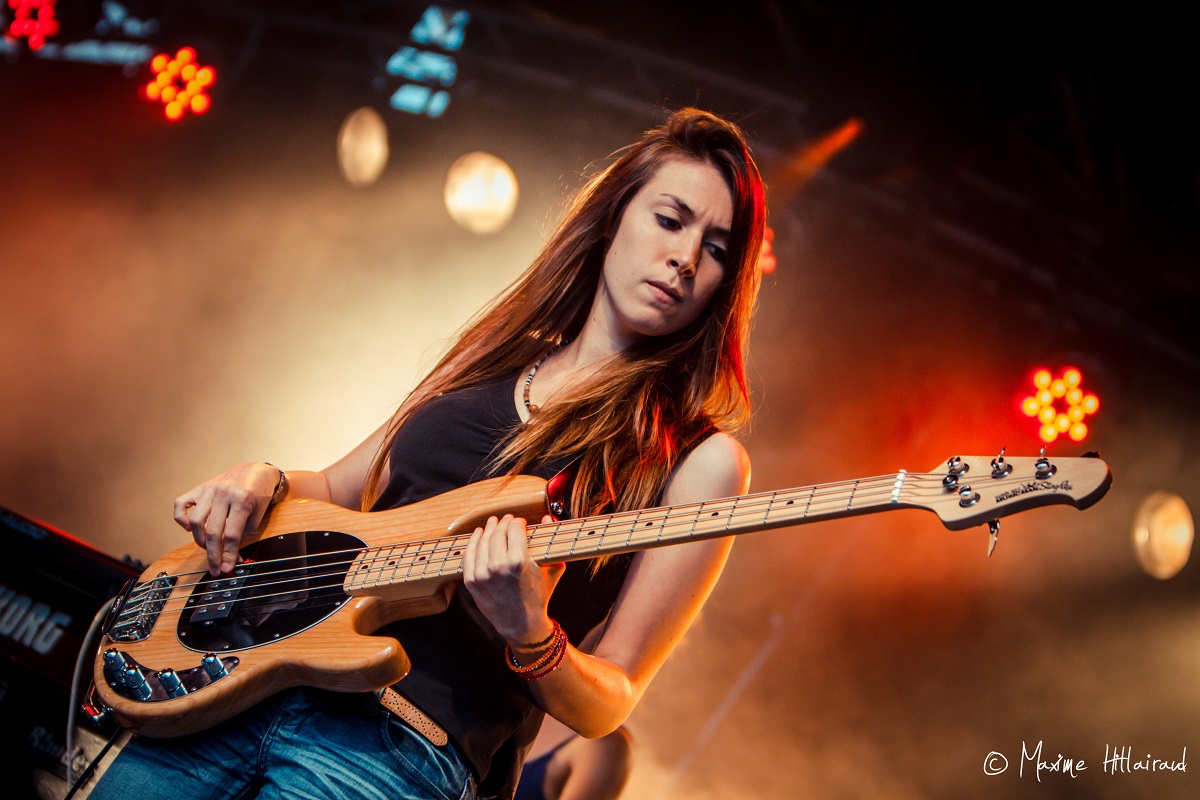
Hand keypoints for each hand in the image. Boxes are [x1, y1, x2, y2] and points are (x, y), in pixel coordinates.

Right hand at [173, 462, 280, 574]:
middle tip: (215, 568)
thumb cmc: (258, 495)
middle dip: (213, 554)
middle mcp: (223, 494)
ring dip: (200, 540)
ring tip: (208, 548)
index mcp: (242, 500)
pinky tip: (189, 528)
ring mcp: (209, 490)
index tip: (226, 568)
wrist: (254, 471)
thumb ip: (243, 535)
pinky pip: (181, 503)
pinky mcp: (200, 488)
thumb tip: (231, 558)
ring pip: (196, 521)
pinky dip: (181, 518)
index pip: (231, 534)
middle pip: (212, 531)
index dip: (228, 554)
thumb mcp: (257, 515)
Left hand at [462, 514, 564, 643]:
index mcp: (519, 561)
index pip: (515, 529)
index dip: (518, 522)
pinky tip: (478, 534)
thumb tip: (548, 518)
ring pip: (482, 541)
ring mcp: (482, 574)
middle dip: (503, 523)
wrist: (520, 623)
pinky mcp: (471, 581)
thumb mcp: (552, 569)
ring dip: (488, 529)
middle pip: (497, 533)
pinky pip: (469, 555)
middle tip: (506, 519)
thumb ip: (551, 542)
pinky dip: (473, 542)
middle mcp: (498, 566)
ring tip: (493, 524)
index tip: (520, 522)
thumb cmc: (539, 596)